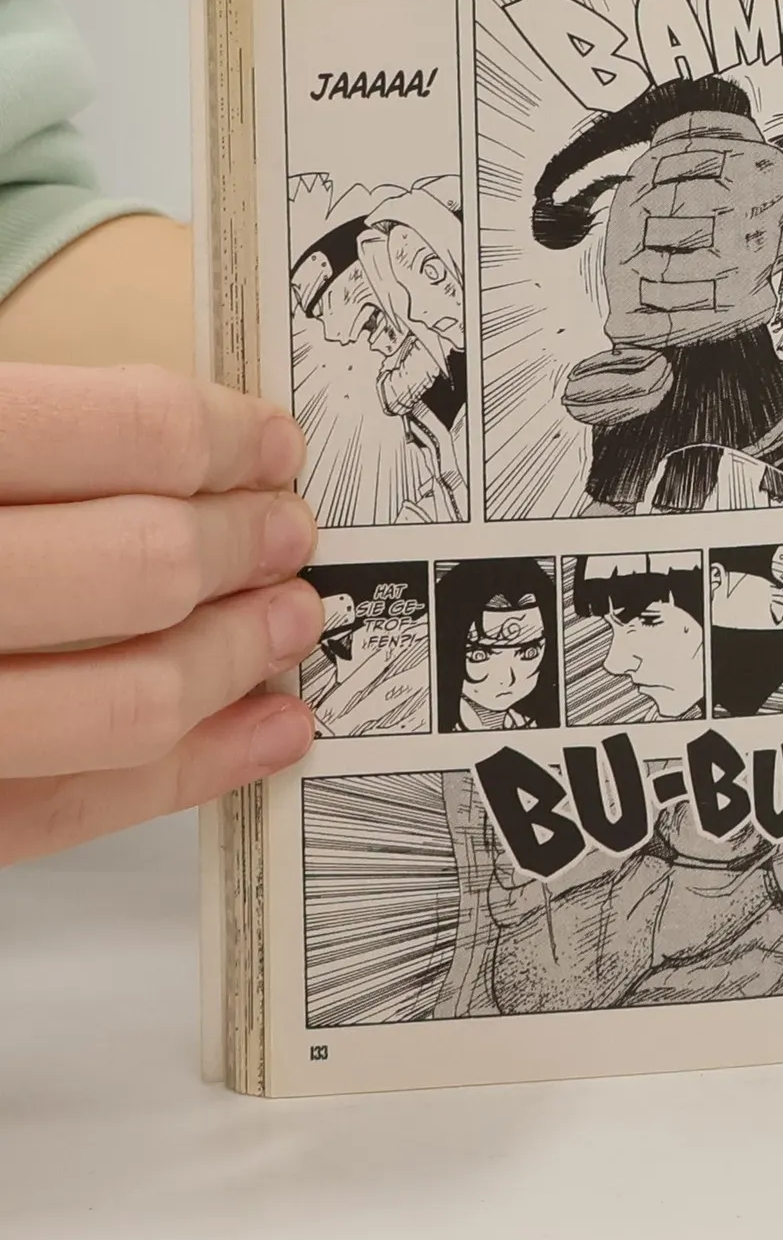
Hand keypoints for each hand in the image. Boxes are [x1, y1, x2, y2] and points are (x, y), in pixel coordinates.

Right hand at [0, 364, 323, 864]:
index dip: (226, 438)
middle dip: (243, 547)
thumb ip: (33, 432)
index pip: (127, 429)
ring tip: (292, 623)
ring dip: (239, 659)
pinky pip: (71, 809)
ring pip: (128, 704)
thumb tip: (193, 444)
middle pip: (143, 564)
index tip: (272, 446)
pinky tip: (268, 730)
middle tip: (290, 535)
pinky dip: (193, 771)